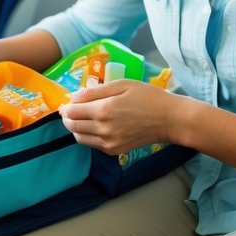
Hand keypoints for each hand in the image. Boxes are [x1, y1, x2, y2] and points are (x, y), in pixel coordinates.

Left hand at [58, 80, 180, 154]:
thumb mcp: (123, 85)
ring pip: (79, 137)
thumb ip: (96, 91)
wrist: (169, 120)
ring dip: (75, 127)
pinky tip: (94, 126)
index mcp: (104, 110)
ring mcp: (108, 142)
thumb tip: (75, 96)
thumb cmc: (148, 97)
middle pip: (72, 125)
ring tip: (80, 118)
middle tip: (70, 109)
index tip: (67, 101)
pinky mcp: (114, 150)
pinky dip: (87, 135)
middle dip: (67, 116)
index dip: (66, 106)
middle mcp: (103, 129)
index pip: (72, 111)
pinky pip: (92, 144)